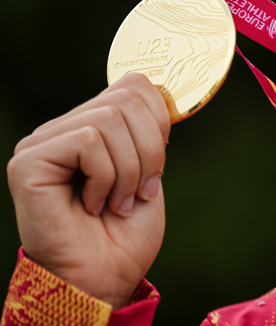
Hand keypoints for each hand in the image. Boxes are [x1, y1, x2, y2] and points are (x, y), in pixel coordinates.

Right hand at [6, 73, 170, 308]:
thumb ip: (145, 129)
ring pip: (109, 119)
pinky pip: (88, 142)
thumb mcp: (148, 170)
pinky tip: (93, 205)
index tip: (156, 166)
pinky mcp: (28, 162)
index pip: (133, 84)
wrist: (104, 278)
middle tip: (139, 191)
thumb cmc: (124, 233)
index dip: (159, 120)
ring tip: (117, 202)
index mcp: (89, 126)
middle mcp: (61, 129)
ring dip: (129, 169)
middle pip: (125, 98)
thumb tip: (157, 91)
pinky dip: (105, 176)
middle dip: (149, 149)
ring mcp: (40, 144)